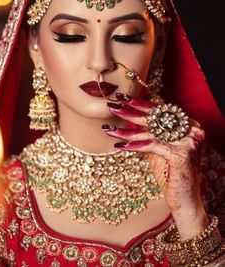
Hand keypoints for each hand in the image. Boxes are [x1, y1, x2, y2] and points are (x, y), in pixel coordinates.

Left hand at [102, 93, 207, 239]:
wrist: (184, 200)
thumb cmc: (170, 174)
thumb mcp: (155, 150)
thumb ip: (146, 134)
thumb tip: (128, 119)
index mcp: (186, 125)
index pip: (159, 110)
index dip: (139, 104)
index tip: (121, 99)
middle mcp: (190, 130)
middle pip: (154, 118)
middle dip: (130, 112)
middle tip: (112, 106)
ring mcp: (187, 141)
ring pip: (151, 132)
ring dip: (127, 131)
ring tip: (109, 129)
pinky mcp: (181, 154)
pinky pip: (153, 145)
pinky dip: (136, 145)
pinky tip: (121, 145)